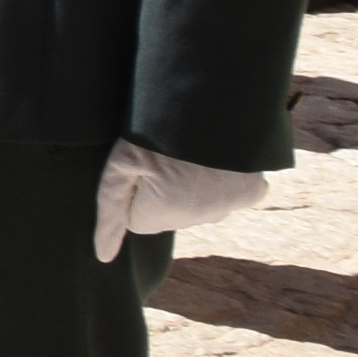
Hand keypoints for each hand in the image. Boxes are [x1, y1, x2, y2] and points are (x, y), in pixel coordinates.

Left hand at [90, 143, 266, 256]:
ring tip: (188, 152)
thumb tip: (104, 258)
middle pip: (169, 215)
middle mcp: (201, 218)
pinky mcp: (253, 191)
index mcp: (166, 213)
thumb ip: (110, 212)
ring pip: (199, 207)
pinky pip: (232, 196)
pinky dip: (225, 182)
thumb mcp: (121, 163)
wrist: (210, 97)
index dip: (134, 191)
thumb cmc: (154, 129)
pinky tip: (217, 159)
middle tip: (164, 155)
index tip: (140, 166)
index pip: (138, 220)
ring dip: (192, 187)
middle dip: (161, 191)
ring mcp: (231, 205)